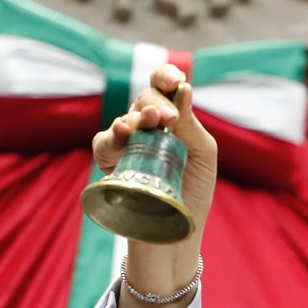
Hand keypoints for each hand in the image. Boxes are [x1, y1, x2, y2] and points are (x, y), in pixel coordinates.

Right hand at [91, 63, 219, 235]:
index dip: (165, 77)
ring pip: (125, 117)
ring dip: (137, 116)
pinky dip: (112, 136)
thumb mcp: (204, 156)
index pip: (162, 88)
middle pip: (144, 98)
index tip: (175, 80)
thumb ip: (193, 125)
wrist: (177, 230)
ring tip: (150, 122)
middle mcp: (146, 127)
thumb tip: (184, 89)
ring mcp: (127, 144)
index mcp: (170, 120)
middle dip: (156, 102)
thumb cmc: (193, 192)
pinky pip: (103, 143)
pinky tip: (122, 131)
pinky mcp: (111, 163)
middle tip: (168, 118)